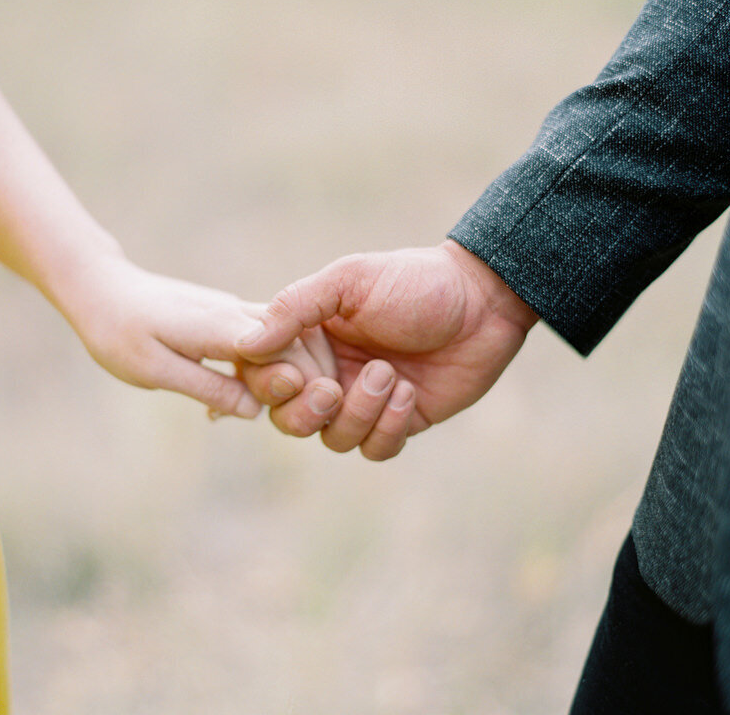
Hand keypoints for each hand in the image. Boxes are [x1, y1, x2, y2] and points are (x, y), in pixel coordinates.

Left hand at [59, 254, 342, 418]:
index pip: (285, 349)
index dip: (303, 381)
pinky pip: (267, 339)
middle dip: (311, 378)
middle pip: (299, 339)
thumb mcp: (153, 370)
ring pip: (289, 336)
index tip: (303, 411)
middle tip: (304, 417)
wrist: (99, 290)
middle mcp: (236, 311)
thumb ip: (206, 387)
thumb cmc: (117, 333)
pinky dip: (273, 367)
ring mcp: (235, 310)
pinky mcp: (229, 316)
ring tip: (285, 410)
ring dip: (295, 372)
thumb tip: (254, 411)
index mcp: (220, 324)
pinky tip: (252, 398)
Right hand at [236, 241, 538, 458]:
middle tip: (333, 389)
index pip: (264, 377)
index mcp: (308, 339)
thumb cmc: (413, 281)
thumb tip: (245, 346)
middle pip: (290, 420)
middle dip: (308, 412)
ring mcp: (364, 401)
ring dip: (359, 414)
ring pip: (334, 440)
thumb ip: (295, 307)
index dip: (271, 386)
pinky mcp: (400, 422)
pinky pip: (375, 449)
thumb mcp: (349, 281)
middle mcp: (330, 372)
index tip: (297, 375)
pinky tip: (409, 393)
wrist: (483, 300)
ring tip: (390, 375)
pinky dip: (388, 428)